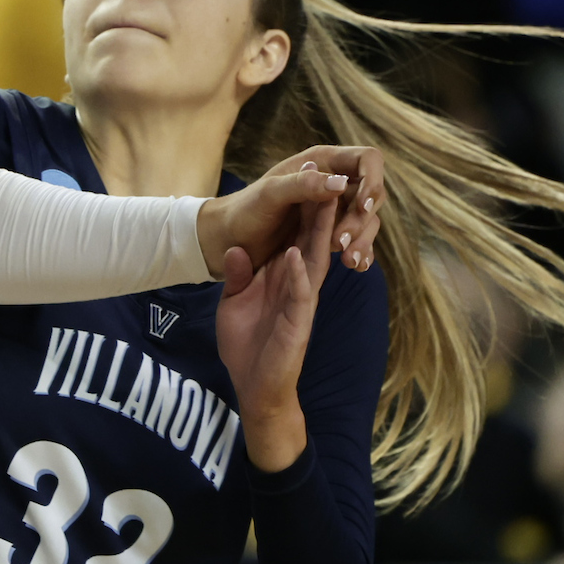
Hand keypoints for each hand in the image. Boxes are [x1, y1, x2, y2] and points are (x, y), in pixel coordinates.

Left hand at [196, 145, 383, 278]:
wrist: (229, 239)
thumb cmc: (244, 210)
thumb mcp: (270, 194)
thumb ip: (302, 185)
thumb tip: (342, 183)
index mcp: (321, 162)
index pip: (368, 160)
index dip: (373, 181)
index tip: (363, 206)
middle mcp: (332, 182)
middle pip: (372, 195)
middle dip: (362, 219)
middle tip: (339, 241)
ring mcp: (334, 208)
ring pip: (368, 220)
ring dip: (364, 239)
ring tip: (349, 261)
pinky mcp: (331, 232)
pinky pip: (358, 240)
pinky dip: (361, 252)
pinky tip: (356, 265)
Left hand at [216, 184, 335, 472]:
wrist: (255, 389)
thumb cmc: (249, 345)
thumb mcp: (234, 302)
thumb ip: (238, 275)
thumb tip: (236, 250)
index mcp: (285, 279)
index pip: (297, 237)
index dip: (302, 209)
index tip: (307, 176)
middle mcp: (299, 286)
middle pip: (313, 241)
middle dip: (320, 210)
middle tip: (329, 175)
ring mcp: (301, 304)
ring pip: (315, 262)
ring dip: (319, 234)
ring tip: (325, 202)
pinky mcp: (298, 323)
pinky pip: (300, 295)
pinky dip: (297, 275)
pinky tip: (296, 255)